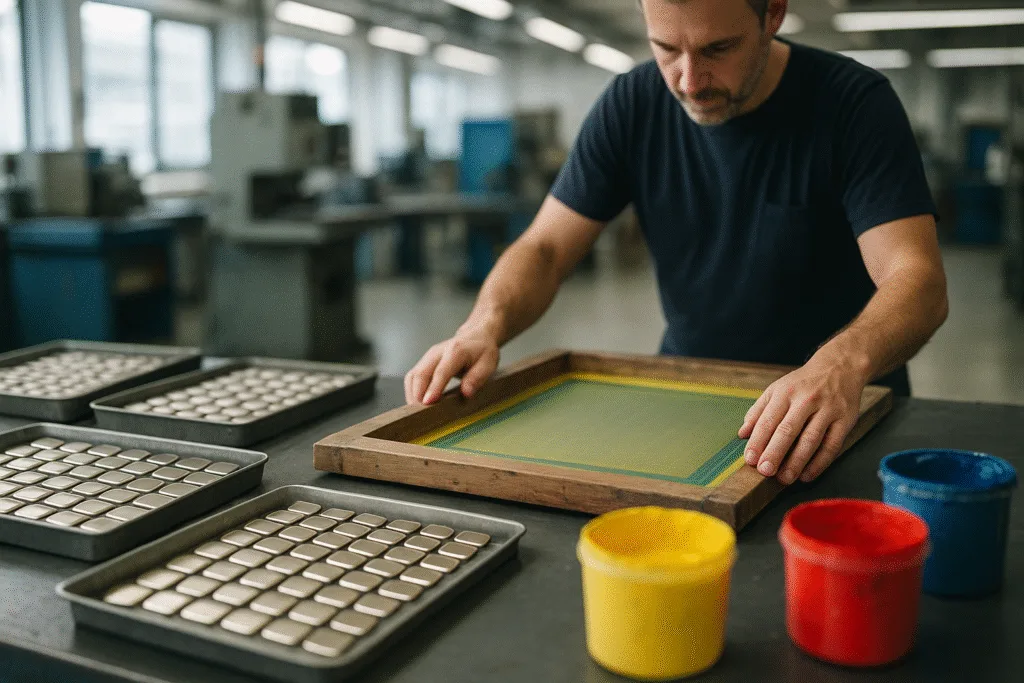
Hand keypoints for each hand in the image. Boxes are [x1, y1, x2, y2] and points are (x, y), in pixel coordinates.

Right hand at [404, 330, 499, 404]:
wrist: (476, 336)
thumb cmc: (482, 351)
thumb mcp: (488, 364)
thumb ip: (477, 378)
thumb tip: (466, 393)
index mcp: (455, 351)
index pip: (441, 372)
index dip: (433, 388)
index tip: (428, 403)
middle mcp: (437, 352)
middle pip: (421, 374)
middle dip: (418, 395)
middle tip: (421, 414)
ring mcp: (428, 356)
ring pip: (413, 376)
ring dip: (412, 394)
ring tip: (418, 411)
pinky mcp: (424, 362)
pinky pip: (413, 377)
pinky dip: (412, 391)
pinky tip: (418, 402)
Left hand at [737, 351, 867, 484]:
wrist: (839, 367)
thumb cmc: (803, 383)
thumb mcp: (777, 389)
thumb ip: (758, 411)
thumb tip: (742, 433)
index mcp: (785, 392)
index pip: (768, 420)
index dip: (758, 441)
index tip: (750, 459)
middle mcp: (806, 400)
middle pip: (788, 430)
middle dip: (775, 453)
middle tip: (765, 472)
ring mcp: (828, 410)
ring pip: (811, 439)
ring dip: (797, 462)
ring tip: (785, 478)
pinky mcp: (845, 420)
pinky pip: (832, 445)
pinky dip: (820, 463)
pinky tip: (807, 475)